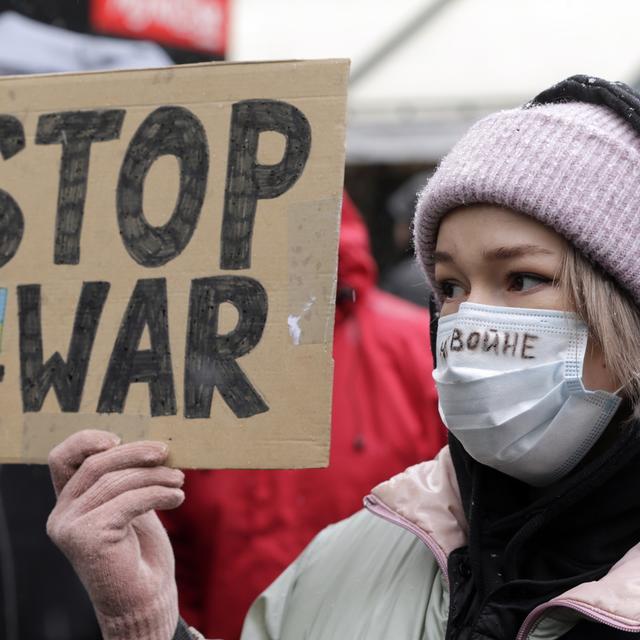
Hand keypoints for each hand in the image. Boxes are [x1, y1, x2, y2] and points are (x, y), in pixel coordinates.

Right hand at [47, 429, 184, 639]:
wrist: (146, 599)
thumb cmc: (141, 551)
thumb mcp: (131, 504)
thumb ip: (127, 478)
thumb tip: (152, 444)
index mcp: (69, 502)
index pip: (62, 458)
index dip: (86, 440)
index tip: (118, 437)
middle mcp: (62, 515)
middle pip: (97, 464)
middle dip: (136, 453)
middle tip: (167, 453)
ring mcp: (70, 527)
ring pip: (117, 481)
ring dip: (156, 476)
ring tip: (179, 481)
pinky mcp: (87, 538)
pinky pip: (129, 501)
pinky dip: (159, 493)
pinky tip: (177, 497)